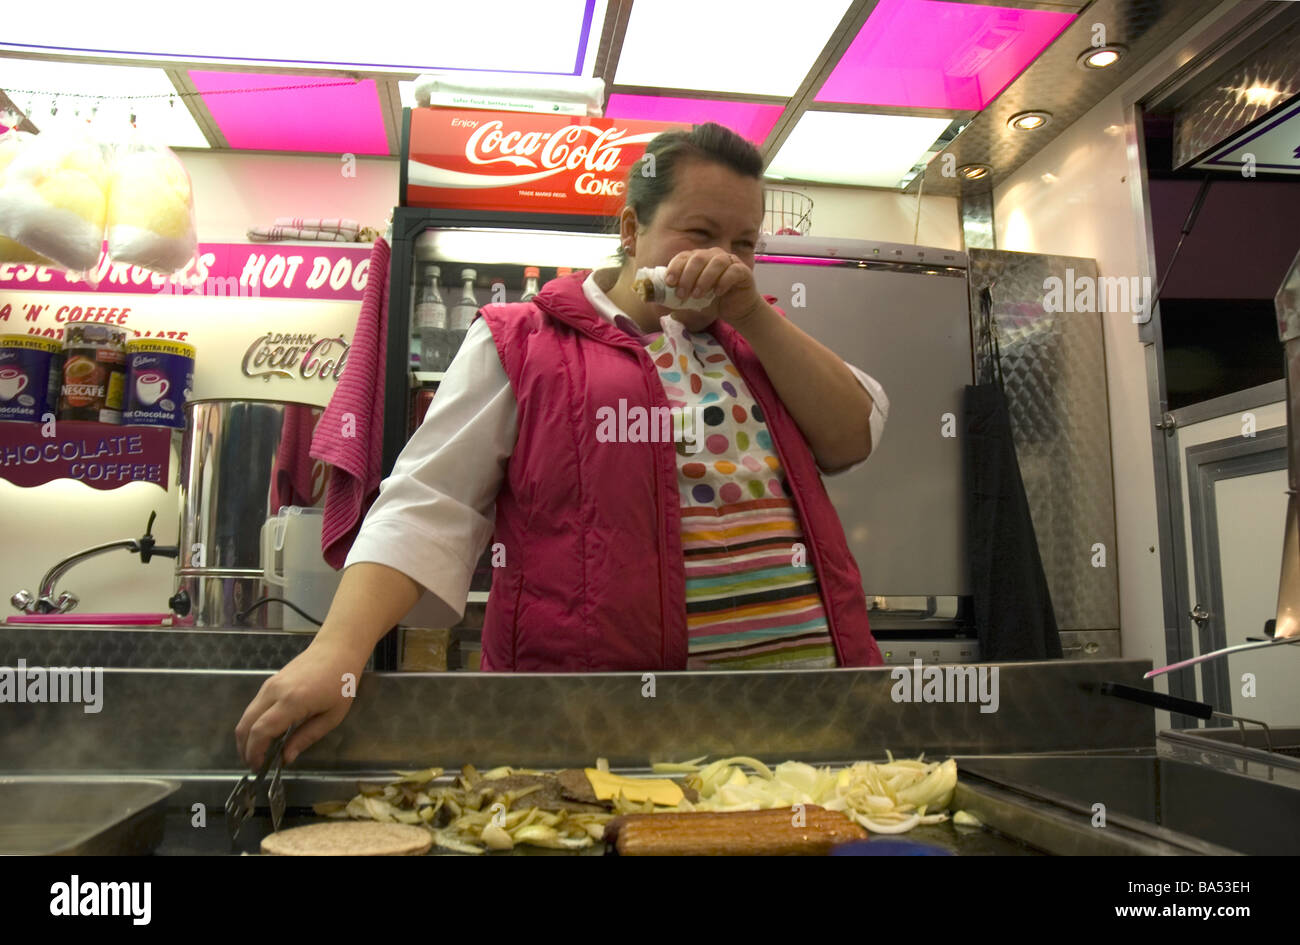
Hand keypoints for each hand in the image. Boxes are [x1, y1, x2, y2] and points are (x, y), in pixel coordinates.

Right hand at [234, 636, 366, 768]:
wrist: (337, 649)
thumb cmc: (341, 682)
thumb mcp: (332, 716)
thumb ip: (307, 737)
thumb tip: (286, 758)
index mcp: (292, 701)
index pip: (261, 731)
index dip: (255, 752)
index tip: (259, 767)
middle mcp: (274, 692)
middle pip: (246, 724)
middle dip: (245, 748)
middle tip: (255, 764)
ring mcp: (269, 685)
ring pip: (246, 715)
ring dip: (246, 736)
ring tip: (259, 753)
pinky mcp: (269, 682)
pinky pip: (253, 707)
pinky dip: (252, 724)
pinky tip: (265, 734)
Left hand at [663, 248, 766, 328]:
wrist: (736, 310)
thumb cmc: (712, 302)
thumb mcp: (691, 299)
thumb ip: (676, 294)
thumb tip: (654, 297)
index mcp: (698, 259)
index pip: (683, 256)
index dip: (675, 268)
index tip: (669, 283)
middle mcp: (713, 255)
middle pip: (698, 258)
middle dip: (687, 276)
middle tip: (682, 294)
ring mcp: (729, 261)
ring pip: (716, 263)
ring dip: (704, 279)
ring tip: (697, 295)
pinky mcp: (743, 271)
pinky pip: (733, 271)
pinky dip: (723, 281)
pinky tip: (717, 293)